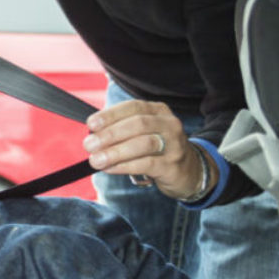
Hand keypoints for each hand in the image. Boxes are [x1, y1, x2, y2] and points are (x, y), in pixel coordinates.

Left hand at [84, 100, 212, 200]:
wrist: (189, 170)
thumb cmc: (157, 149)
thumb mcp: (143, 132)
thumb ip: (121, 130)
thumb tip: (92, 135)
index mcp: (158, 111)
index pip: (133, 107)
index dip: (110, 115)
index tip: (90, 124)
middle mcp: (169, 124)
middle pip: (138, 124)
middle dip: (110, 134)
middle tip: (89, 145)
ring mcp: (174, 145)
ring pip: (143, 144)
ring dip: (115, 152)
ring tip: (96, 160)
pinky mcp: (173, 165)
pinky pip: (147, 164)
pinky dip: (125, 166)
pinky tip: (110, 168)